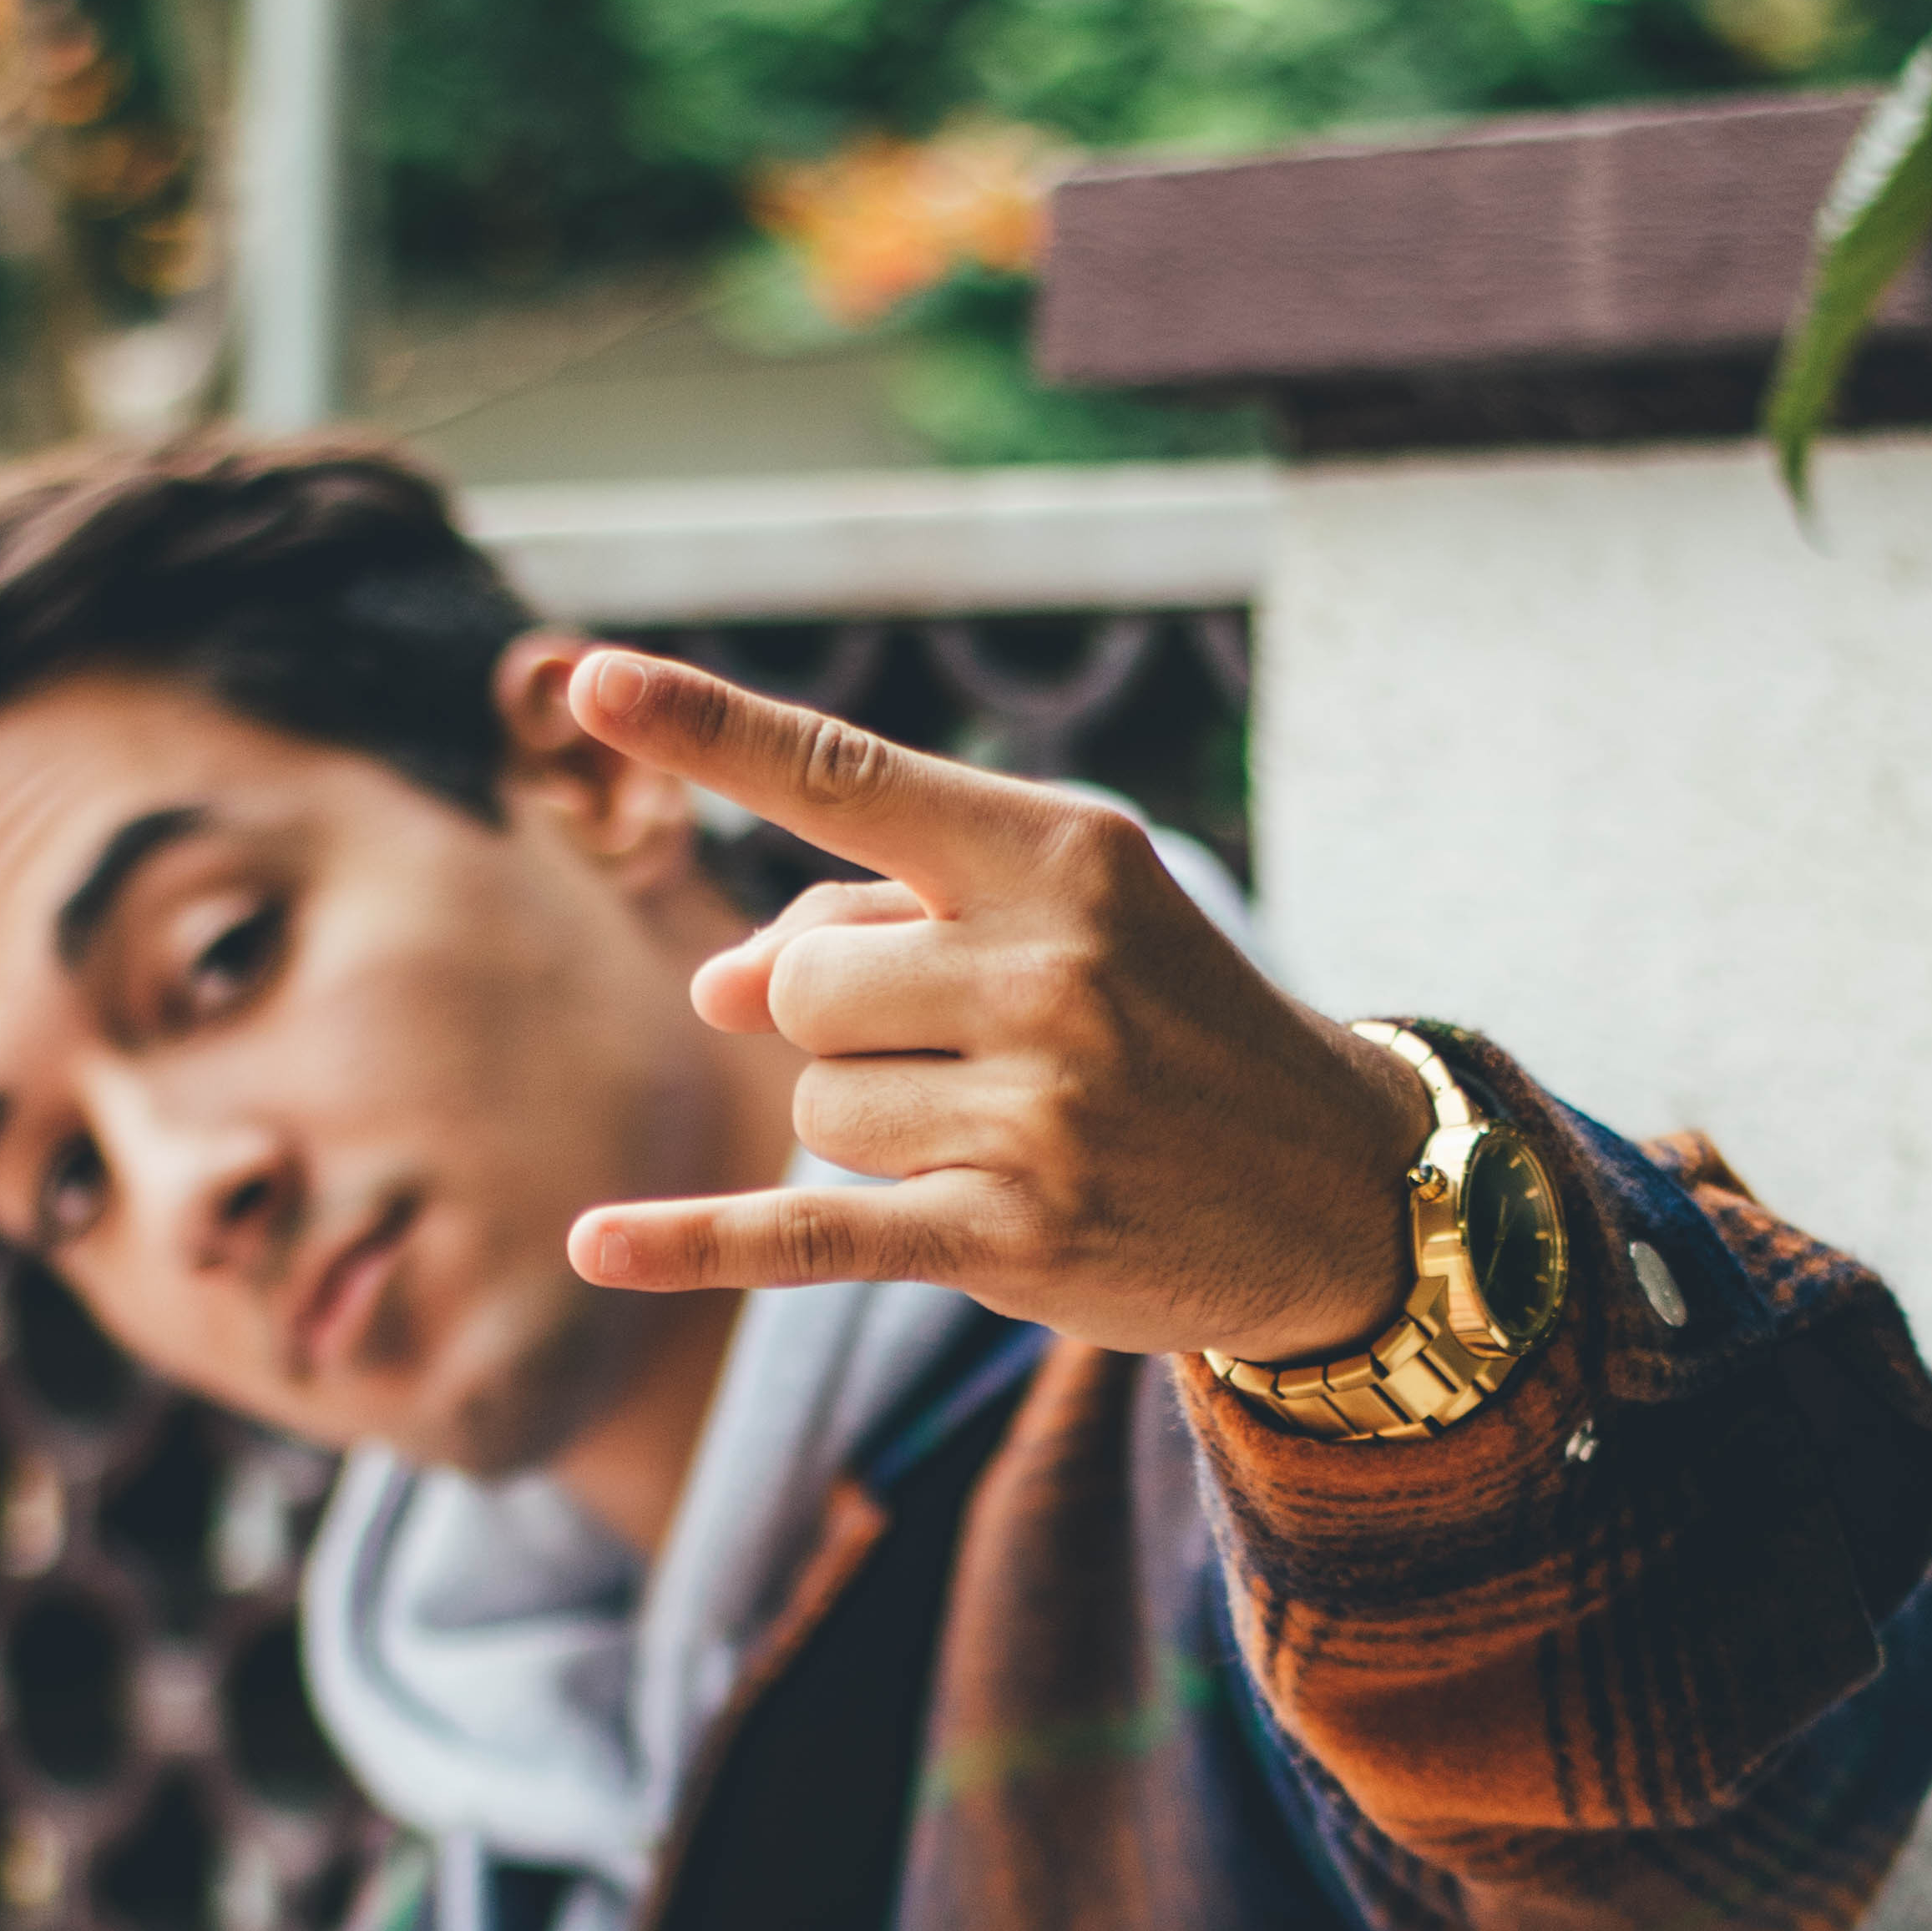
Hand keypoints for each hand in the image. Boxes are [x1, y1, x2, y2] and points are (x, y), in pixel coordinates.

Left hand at [562, 651, 1434, 1369]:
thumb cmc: (1173, 1028)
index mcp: (1059, 853)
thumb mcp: (1063, 924)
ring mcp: (1035, 1108)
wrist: (1340, 1189)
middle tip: (962, 1050)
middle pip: (800, 985)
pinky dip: (692, 1243)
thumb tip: (711, 984)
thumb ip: (888, 923)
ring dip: (871, 1126)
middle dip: (840, 1023)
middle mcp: (1048, 968)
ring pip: (815, 1106)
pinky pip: (804, 1230)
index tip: (591, 682)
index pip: (847, 778)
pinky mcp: (1012, 1235)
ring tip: (1003, 1131)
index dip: (708, 730)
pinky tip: (595, 1248)